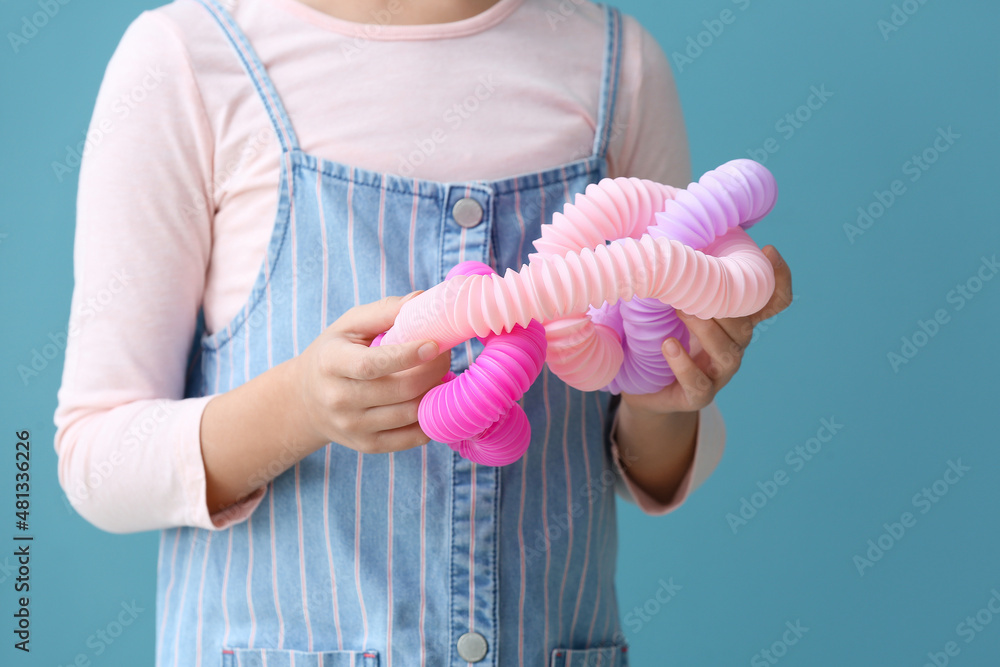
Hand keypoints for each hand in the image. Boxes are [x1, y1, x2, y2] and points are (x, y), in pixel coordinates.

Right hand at [290, 292, 451, 453]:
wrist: (305, 400)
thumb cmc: (333, 354)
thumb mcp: (348, 325)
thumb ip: (385, 311)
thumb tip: (423, 299)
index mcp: (331, 363)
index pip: (372, 364)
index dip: (407, 356)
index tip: (435, 344)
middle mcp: (338, 399)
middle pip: (400, 390)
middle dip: (432, 371)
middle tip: (445, 353)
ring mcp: (352, 427)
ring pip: (410, 414)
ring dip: (435, 392)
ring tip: (440, 374)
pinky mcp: (367, 446)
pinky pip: (411, 438)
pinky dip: (430, 419)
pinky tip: (432, 399)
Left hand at [620, 245, 792, 416]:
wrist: (642, 386)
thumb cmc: (661, 334)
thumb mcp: (673, 302)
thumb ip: (682, 278)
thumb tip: (672, 236)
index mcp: (734, 320)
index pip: (772, 302)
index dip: (779, 280)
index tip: (769, 251)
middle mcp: (733, 345)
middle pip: (745, 325)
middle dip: (724, 304)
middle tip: (692, 284)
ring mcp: (718, 373)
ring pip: (727, 351)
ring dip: (705, 328)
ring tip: (679, 308)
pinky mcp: (697, 395)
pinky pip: (699, 383)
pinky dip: (684, 365)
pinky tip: (668, 346)